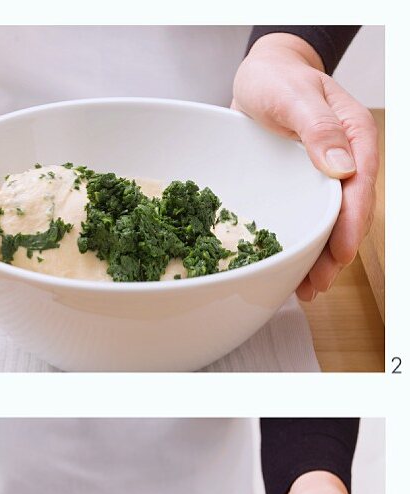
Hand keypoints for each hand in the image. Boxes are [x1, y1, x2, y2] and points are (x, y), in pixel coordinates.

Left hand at [232, 33, 377, 300]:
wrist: (259, 77)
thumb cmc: (278, 80)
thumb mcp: (296, 97)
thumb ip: (318, 129)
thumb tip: (341, 167)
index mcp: (354, 137)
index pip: (359, 187)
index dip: (352, 223)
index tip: (342, 252)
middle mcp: (343, 160)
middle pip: (346, 214)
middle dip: (335, 252)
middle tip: (317, 283)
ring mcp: (320, 176)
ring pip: (326, 222)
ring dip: (318, 257)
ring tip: (305, 289)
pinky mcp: (297, 187)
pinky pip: (303, 218)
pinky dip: (299, 244)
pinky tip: (290, 270)